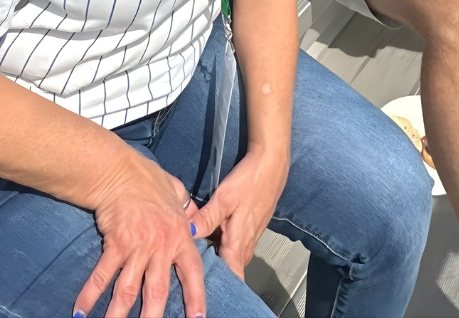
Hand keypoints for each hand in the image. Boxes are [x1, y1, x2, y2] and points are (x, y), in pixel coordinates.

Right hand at [78, 153, 205, 317]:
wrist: (119, 170)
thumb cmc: (147, 179)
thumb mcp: (177, 192)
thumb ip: (187, 209)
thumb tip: (195, 219)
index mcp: (180, 236)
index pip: (192, 273)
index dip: (196, 298)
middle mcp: (160, 247)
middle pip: (158, 291)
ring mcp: (137, 248)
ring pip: (129, 290)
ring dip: (119, 315)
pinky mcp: (115, 245)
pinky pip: (102, 275)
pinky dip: (90, 295)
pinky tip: (81, 312)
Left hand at [199, 146, 288, 276]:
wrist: (272, 164)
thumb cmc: (250, 181)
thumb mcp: (225, 198)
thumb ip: (207, 218)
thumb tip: (187, 234)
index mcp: (238, 244)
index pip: (232, 278)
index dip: (219, 288)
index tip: (201, 294)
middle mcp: (246, 246)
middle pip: (229, 270)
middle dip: (213, 276)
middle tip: (188, 277)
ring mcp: (249, 237)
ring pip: (231, 258)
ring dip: (217, 261)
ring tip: (194, 262)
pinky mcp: (249, 228)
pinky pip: (234, 246)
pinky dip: (221, 248)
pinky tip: (209, 240)